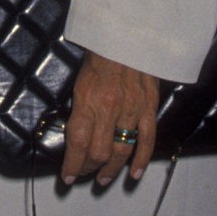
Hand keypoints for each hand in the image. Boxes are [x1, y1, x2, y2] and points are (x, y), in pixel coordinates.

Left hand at [61, 52, 157, 186]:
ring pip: (121, 151)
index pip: (78, 143)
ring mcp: (131, 110)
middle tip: (84, 174)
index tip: (67, 177)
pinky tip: (135, 174)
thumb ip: (79, 110)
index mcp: (87, 101)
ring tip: (103, 179)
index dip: (72, 165)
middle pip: (99, 152)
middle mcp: (109, 109)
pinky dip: (141, 160)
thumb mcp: (79, 82)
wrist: (126, 36)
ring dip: (111, 170)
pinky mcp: (149, 107)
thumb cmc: (99, 57)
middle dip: (89, 169)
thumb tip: (76, 138)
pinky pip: (147, 139)